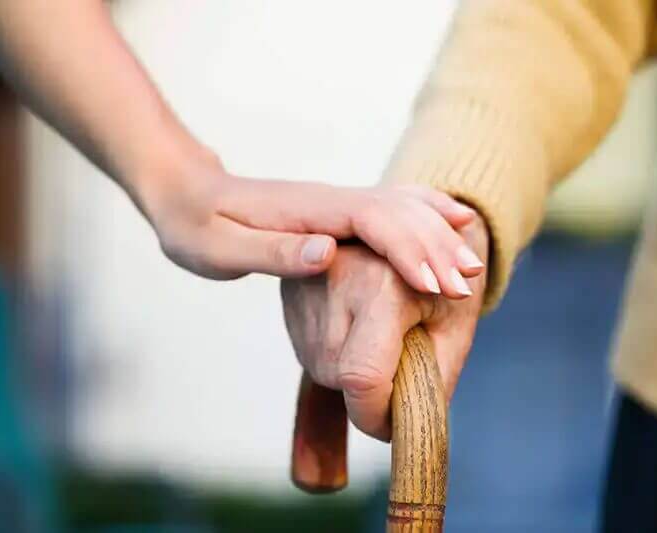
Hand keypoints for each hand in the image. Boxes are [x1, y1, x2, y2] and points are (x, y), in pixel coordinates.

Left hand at [134, 150, 483, 292]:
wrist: (184, 193)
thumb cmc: (195, 226)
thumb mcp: (220, 247)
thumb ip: (274, 252)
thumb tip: (328, 253)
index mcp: (309, 210)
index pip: (373, 221)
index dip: (408, 249)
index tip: (436, 284)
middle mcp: (331, 200)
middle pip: (397, 213)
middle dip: (435, 248)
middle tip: (467, 286)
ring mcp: (336, 203)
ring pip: (401, 209)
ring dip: (437, 235)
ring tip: (471, 265)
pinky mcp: (336, 213)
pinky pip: (392, 209)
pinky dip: (426, 214)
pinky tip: (452, 220)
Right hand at [281, 214, 488, 440]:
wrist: (415, 222)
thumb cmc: (445, 276)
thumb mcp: (455, 326)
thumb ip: (433, 380)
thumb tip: (403, 427)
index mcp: (382, 283)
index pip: (362, 377)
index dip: (376, 416)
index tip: (394, 425)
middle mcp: (334, 278)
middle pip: (341, 378)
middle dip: (372, 393)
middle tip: (402, 363)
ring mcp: (304, 283)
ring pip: (323, 369)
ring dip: (353, 374)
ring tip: (382, 335)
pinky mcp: (289, 291)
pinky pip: (311, 350)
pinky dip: (338, 355)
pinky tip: (358, 325)